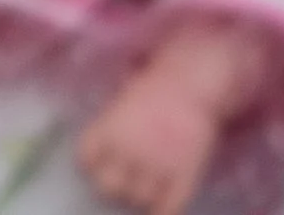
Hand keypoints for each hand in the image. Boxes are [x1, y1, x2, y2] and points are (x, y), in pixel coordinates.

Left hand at [77, 19, 274, 214]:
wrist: (198, 81)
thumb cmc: (161, 83)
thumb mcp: (128, 96)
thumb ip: (113, 123)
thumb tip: (103, 145)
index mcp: (111, 128)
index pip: (86, 159)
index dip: (93, 162)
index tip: (101, 161)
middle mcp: (129, 150)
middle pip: (107, 187)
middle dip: (115, 183)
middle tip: (126, 175)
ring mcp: (156, 165)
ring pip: (137, 200)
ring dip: (140, 194)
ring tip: (148, 183)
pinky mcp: (183, 175)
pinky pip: (167, 208)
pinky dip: (163, 210)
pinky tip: (163, 204)